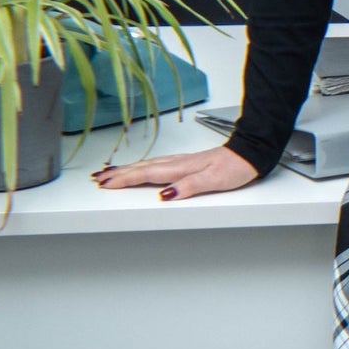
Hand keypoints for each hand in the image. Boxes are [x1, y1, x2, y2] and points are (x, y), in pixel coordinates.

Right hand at [92, 146, 259, 200]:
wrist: (249, 153)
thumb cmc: (235, 167)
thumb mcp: (214, 181)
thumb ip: (189, 187)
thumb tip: (166, 194)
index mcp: (180, 168)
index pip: (146, 175)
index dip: (124, 180)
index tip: (106, 184)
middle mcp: (178, 163)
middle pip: (142, 168)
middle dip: (119, 174)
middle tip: (99, 180)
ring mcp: (181, 161)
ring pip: (147, 165)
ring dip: (127, 169)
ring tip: (110, 172)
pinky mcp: (187, 162)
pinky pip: (157, 164)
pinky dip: (143, 166)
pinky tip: (141, 168)